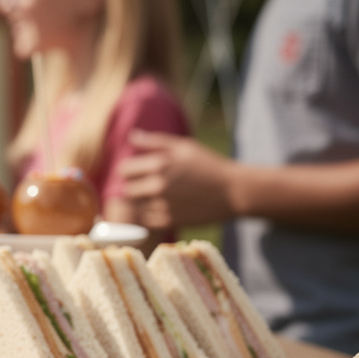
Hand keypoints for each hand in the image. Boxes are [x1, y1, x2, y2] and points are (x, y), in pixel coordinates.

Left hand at [120, 130, 236, 229]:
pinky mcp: (171, 221)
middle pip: (127, 190)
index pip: (123, 170)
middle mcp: (158, 185)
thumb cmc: (209, 166)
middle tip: (150, 186)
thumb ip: (155, 142)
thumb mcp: (185, 147)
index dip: (130, 171)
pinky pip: (147, 220)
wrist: (234, 191)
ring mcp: (164, 204)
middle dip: (135, 187)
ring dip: (144, 202)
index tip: (140, 172)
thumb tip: (131, 136)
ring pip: (137, 206)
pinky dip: (152, 215)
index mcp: (159, 164)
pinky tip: (166, 208)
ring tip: (161, 197)